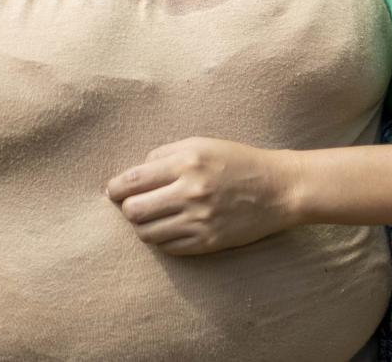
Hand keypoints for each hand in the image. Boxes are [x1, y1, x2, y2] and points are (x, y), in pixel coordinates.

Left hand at [106, 137, 301, 255]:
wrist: (278, 189)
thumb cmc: (237, 161)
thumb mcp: (202, 144)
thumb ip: (166, 154)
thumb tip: (135, 171)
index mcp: (187, 162)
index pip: (133, 180)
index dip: (115, 188)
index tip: (113, 190)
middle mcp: (191, 192)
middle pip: (134, 211)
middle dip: (128, 208)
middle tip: (133, 205)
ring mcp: (199, 220)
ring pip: (147, 233)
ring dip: (143, 226)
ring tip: (151, 217)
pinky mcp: (208, 242)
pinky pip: (168, 247)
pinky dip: (162, 238)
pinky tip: (170, 227)